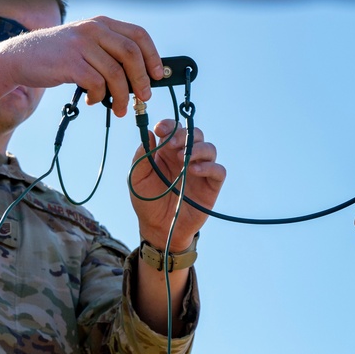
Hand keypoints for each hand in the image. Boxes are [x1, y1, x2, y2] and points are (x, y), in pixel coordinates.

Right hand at [0, 15, 163, 117]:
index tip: (157, 76)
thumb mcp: (87, 45)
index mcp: (102, 23)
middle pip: (131, 54)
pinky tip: (93, 101)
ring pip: (116, 73)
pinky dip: (100, 97)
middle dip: (141, 80)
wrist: (19, 58)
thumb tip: (144, 79)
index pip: (138, 35)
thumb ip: (111, 54)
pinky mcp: (69, 62)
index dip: (153, 56)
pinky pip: (96, 84)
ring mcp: (80, 44)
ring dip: (123, 96)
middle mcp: (93, 29)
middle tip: (143, 98)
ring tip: (120, 109)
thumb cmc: (60, 57)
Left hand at [129, 119, 225, 249]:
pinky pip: (218, 170)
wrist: (158, 228)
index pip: (174, 129)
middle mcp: (185, 157)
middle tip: (172, 145)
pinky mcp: (211, 185)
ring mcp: (200, 171)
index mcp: (167, 152)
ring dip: (198, 148)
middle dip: (184, 135)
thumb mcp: (136, 179)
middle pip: (194, 134)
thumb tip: (151, 135)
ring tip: (184, 158)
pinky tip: (194, 171)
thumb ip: (142, 157)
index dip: (170, 125)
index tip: (161, 129)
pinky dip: (209, 167)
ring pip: (209, 148)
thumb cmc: (147, 202)